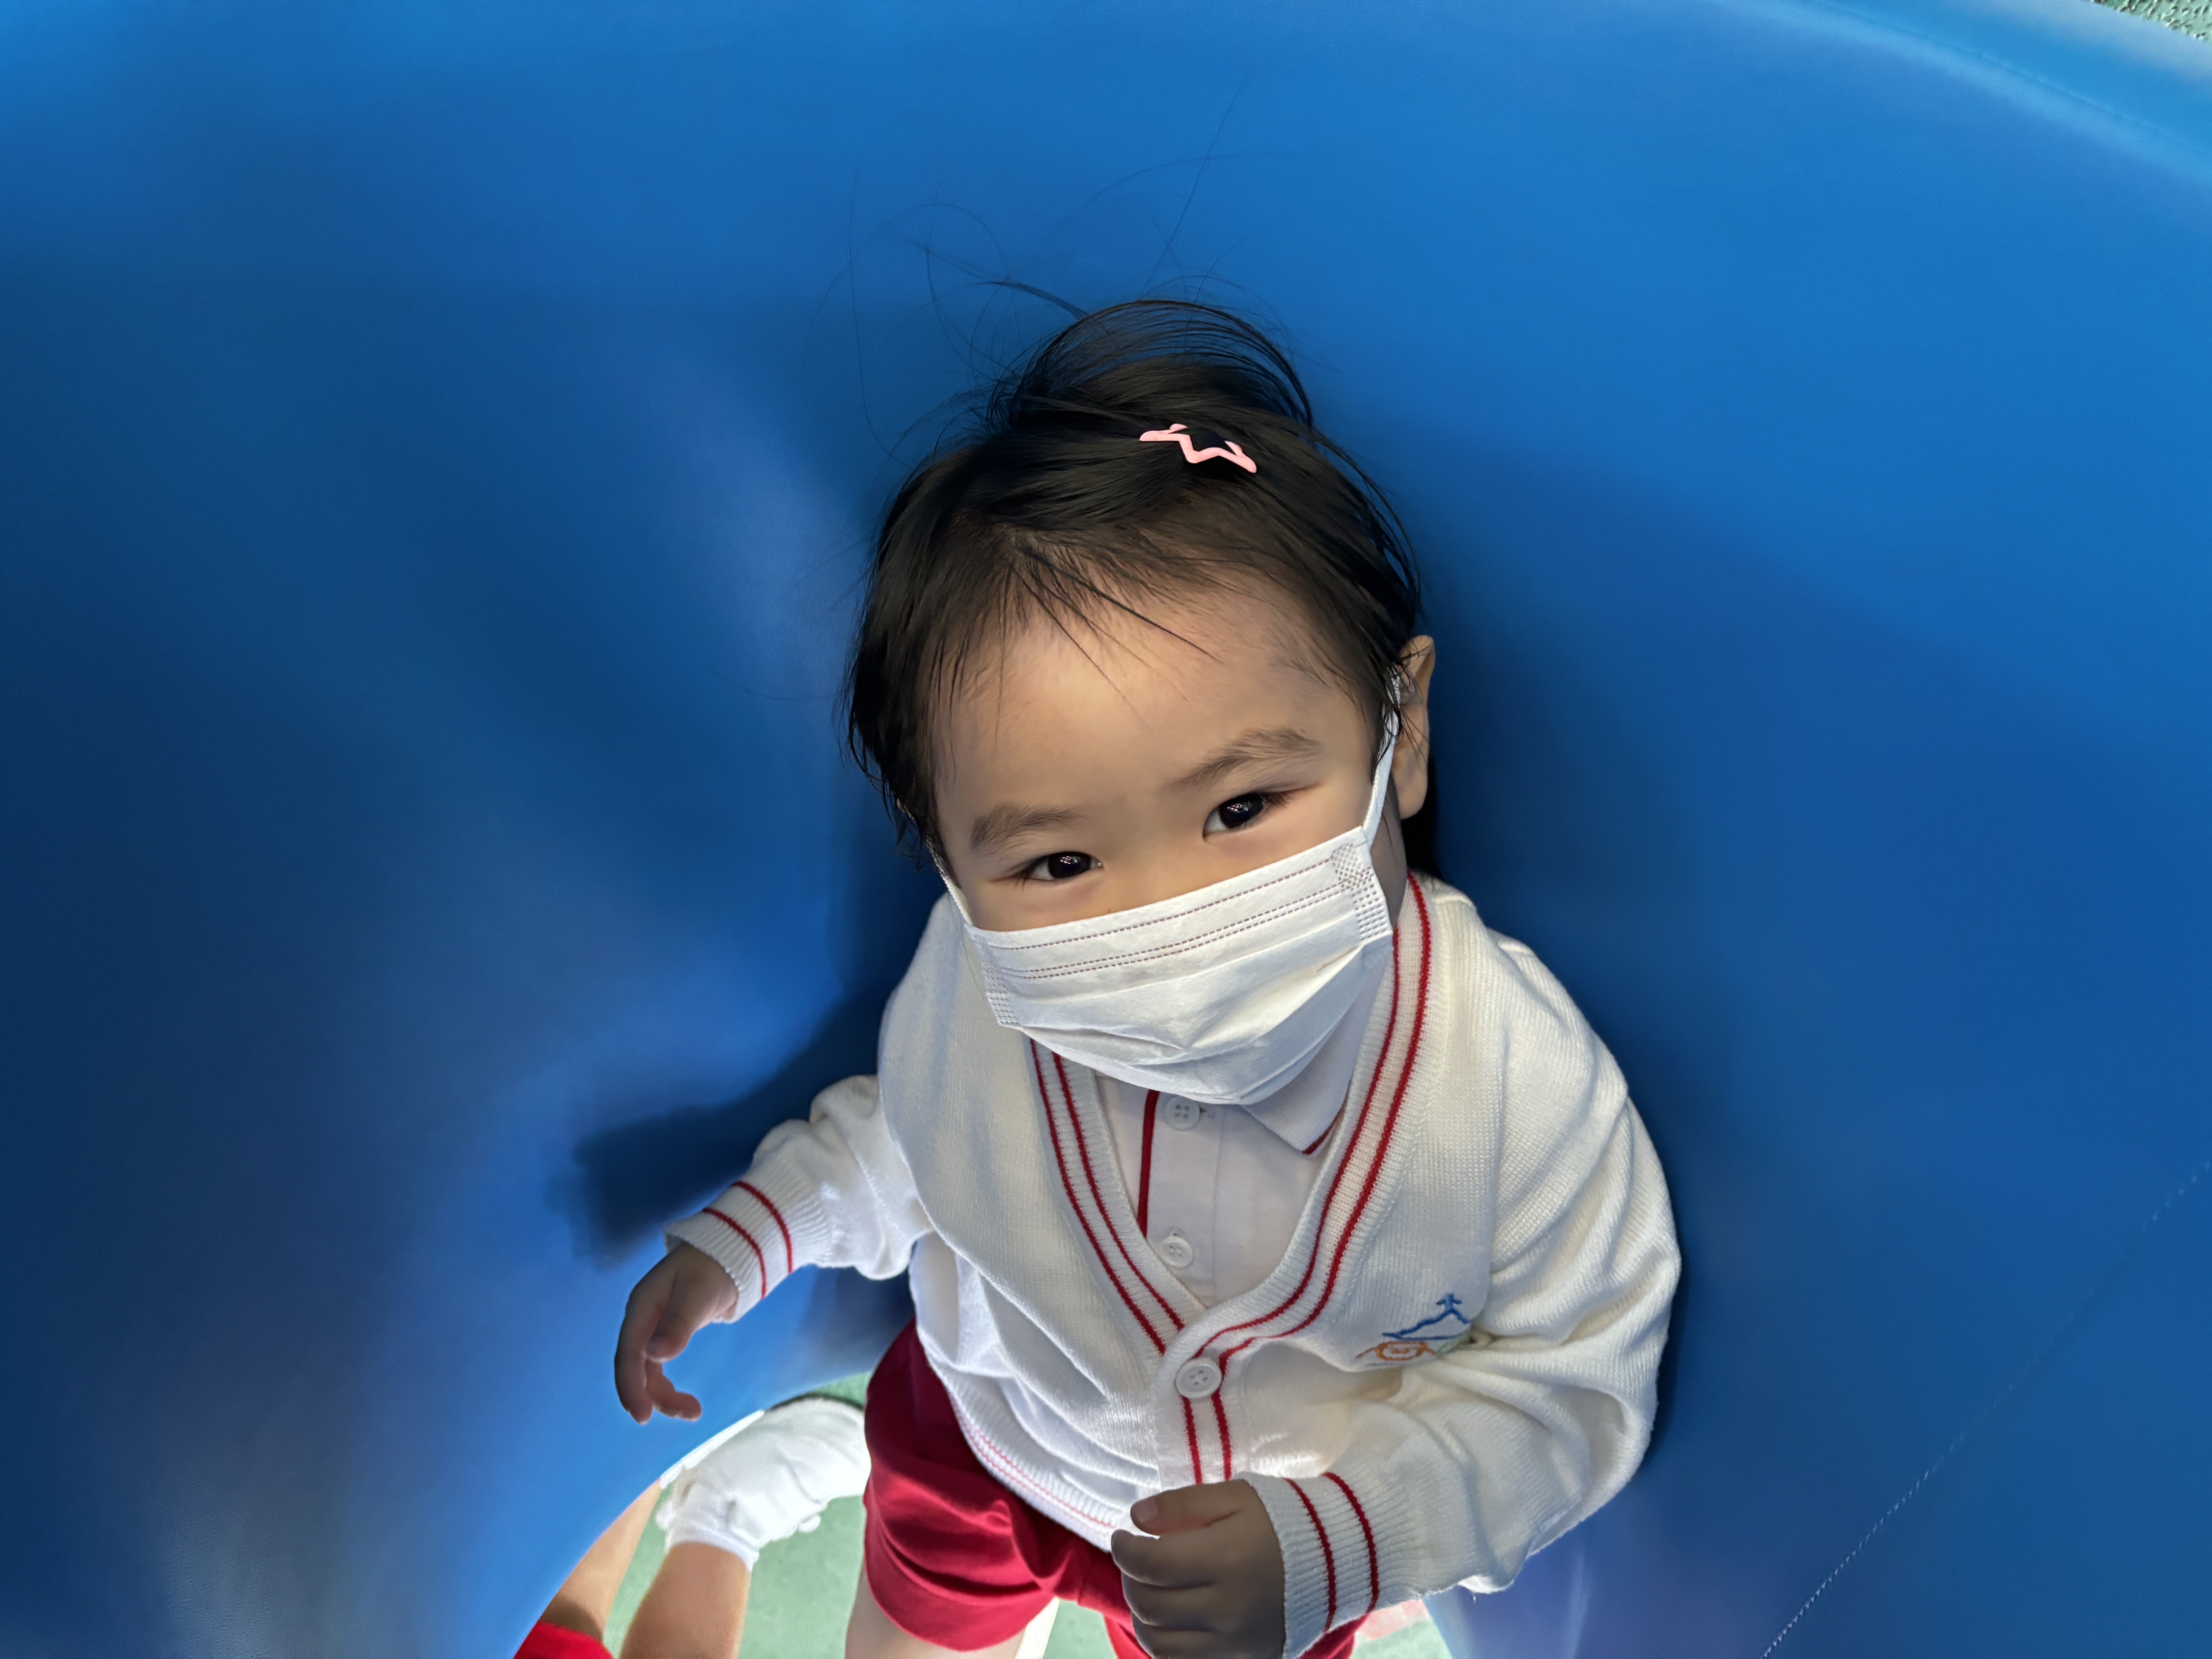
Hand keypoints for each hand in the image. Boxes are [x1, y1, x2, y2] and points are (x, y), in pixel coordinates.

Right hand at [613, 1242, 737, 1424]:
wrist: (729, 1252)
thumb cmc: (713, 1266)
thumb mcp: (698, 1293)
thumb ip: (678, 1323)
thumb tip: (654, 1355)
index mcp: (641, 1307)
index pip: (628, 1354)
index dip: (631, 1386)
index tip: (643, 1415)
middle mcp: (642, 1320)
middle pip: (635, 1367)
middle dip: (651, 1396)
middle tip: (684, 1414)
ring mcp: (652, 1328)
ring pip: (647, 1372)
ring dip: (663, 1395)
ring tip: (694, 1411)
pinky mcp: (666, 1334)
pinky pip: (658, 1368)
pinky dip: (667, 1386)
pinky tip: (685, 1400)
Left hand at [1110, 1480, 1285, 1658]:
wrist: (1336, 1560)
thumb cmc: (1282, 1519)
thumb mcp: (1235, 1496)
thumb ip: (1183, 1504)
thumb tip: (1137, 1518)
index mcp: (1227, 1559)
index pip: (1150, 1564)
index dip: (1124, 1549)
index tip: (1122, 1536)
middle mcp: (1229, 1609)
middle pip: (1150, 1605)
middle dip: (1130, 1578)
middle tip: (1136, 1559)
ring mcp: (1236, 1642)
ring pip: (1160, 1643)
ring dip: (1142, 1615)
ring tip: (1149, 1589)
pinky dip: (1166, 1644)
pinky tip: (1169, 1618)